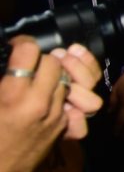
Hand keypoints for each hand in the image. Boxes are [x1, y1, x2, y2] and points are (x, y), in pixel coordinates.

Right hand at [0, 38, 97, 171]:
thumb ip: (1, 81)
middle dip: (40, 59)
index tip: (16, 47)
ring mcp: (55, 115)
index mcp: (13, 96)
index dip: (21, 44)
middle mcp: (39, 103)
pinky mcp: (62, 126)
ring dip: (53, 76)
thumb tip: (7, 61)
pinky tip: (45, 97)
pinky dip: (59, 95)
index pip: (29, 51)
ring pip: (65, 79)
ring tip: (38, 79)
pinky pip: (68, 99)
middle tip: (27, 64)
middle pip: (53, 62)